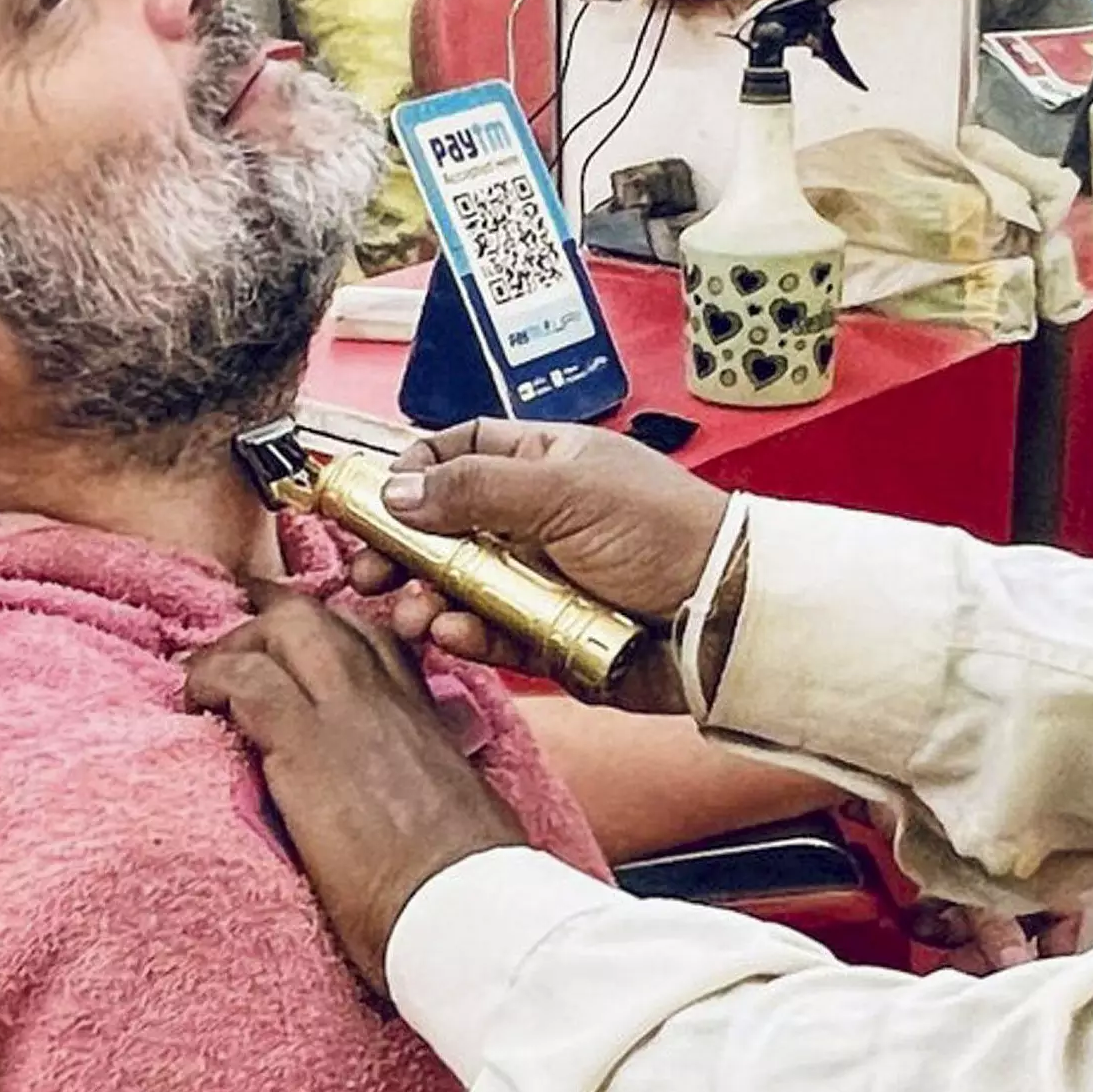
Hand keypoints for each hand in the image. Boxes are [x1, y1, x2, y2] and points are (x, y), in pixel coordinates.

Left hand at [186, 590, 526, 996]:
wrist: (461, 905)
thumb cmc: (466, 884)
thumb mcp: (462, 814)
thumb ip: (433, 789)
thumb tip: (418, 808)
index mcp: (426, 718)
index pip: (376, 643)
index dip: (327, 637)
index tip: (291, 654)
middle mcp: (391, 699)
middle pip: (326, 620)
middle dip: (268, 626)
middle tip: (233, 661)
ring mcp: (350, 712)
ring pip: (287, 628)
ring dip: (237, 646)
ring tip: (205, 684)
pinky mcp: (308, 744)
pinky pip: (245, 680)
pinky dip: (209, 679)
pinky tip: (193, 703)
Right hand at [342, 419, 733, 673]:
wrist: (727, 613)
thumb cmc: (668, 533)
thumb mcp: (566, 492)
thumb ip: (476, 489)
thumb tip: (397, 488)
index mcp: (544, 464)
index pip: (459, 452)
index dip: (411, 473)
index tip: (370, 502)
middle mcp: (536, 520)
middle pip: (444, 531)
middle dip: (400, 552)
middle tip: (365, 575)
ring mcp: (541, 580)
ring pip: (460, 590)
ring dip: (426, 601)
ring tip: (413, 614)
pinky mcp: (549, 638)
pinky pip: (493, 637)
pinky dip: (468, 638)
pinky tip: (452, 636)